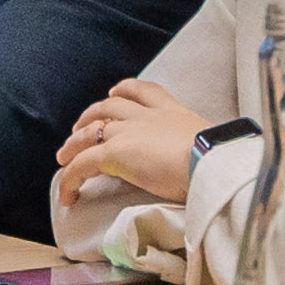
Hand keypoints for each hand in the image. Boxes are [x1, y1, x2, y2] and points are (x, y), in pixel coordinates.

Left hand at [55, 78, 213, 209]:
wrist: (212, 163)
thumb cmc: (221, 160)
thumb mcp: (212, 147)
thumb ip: (203, 150)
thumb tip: (211, 165)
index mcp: (173, 111)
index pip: (145, 91)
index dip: (126, 89)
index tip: (116, 91)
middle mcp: (147, 116)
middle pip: (109, 106)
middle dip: (91, 115)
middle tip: (80, 127)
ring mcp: (128, 132)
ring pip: (89, 131)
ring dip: (73, 143)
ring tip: (63, 156)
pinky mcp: (114, 154)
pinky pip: (81, 164)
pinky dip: (70, 178)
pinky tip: (67, 194)